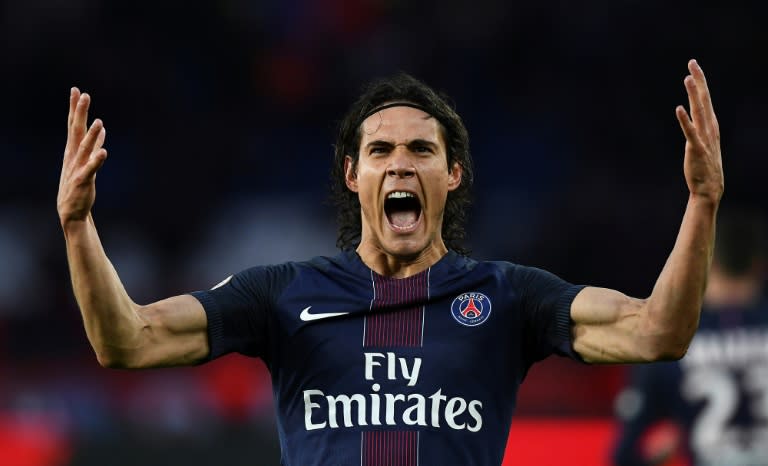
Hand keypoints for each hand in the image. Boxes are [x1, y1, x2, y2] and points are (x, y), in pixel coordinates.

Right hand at [57, 87, 107, 226]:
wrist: (71, 210)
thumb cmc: (77, 184)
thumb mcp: (84, 161)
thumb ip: (94, 144)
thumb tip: (102, 130)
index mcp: (73, 150)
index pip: (73, 125)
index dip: (75, 108)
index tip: (76, 91)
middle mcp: (73, 156)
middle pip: (76, 131)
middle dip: (79, 113)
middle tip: (83, 95)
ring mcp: (77, 167)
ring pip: (85, 148)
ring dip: (91, 135)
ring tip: (99, 121)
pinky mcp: (84, 181)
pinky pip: (91, 169)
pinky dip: (97, 160)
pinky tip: (104, 152)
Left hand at [676, 59, 722, 202]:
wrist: (710, 188)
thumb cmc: (705, 165)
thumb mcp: (703, 141)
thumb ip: (698, 126)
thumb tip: (691, 113)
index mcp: (711, 124)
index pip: (705, 98)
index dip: (700, 81)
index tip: (693, 65)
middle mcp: (709, 127)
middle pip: (704, 99)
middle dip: (698, 80)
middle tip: (692, 62)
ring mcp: (704, 137)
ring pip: (698, 111)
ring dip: (693, 94)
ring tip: (687, 78)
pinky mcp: (696, 149)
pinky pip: (690, 132)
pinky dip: (684, 120)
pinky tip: (679, 108)